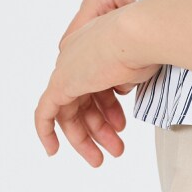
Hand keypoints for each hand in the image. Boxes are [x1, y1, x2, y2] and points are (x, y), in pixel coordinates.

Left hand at [35, 0, 160, 165]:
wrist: (139, 33)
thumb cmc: (146, 44)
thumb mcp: (135, 66)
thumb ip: (123, 79)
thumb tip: (121, 90)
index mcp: (94, 46)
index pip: (95, 86)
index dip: (109, 109)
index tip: (121, 126)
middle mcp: (76, 55)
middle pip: (82, 101)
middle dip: (99, 128)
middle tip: (115, 148)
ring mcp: (67, 68)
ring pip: (70, 111)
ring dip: (86, 137)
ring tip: (103, 157)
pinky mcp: (60, 83)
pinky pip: (45, 112)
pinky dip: (46, 131)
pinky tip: (52, 150)